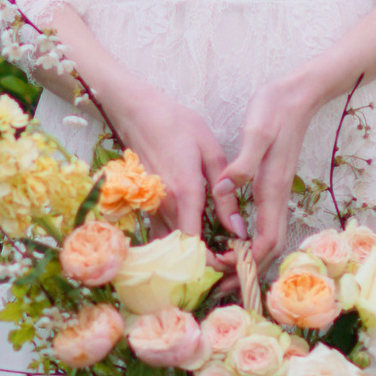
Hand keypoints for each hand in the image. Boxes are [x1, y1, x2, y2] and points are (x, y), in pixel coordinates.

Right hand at [88, 71, 242, 249]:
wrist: (138, 112)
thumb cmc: (178, 125)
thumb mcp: (211, 153)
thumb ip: (225, 196)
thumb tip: (237, 229)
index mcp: (185, 192)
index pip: (194, 244)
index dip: (212, 263)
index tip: (230, 262)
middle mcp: (164, 205)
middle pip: (182, 252)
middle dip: (205, 263)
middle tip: (228, 260)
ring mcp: (151, 206)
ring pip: (170, 246)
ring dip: (191, 255)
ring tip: (217, 251)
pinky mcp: (145, 204)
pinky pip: (162, 234)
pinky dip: (178, 243)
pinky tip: (196, 237)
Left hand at [227, 67, 331, 266]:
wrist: (298, 94)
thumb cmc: (276, 110)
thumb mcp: (257, 131)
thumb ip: (243, 162)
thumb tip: (224, 187)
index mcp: (272, 189)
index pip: (267, 241)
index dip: (248, 262)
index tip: (225, 272)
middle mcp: (277, 197)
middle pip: (269, 249)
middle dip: (247, 272)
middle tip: (219, 287)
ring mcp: (276, 193)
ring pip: (268, 239)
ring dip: (249, 260)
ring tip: (223, 274)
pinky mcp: (271, 185)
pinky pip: (264, 225)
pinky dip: (251, 243)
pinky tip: (233, 244)